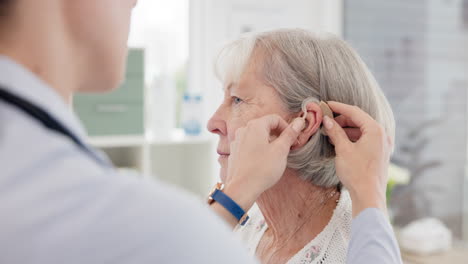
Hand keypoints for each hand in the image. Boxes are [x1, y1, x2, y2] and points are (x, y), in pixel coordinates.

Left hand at [224, 115, 304, 210]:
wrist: (242, 188)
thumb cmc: (262, 169)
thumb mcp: (281, 150)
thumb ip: (290, 134)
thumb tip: (299, 121)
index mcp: (255, 126)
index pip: (275, 119)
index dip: (287, 128)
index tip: (293, 140)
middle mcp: (243, 130)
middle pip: (265, 126)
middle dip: (278, 135)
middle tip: (287, 148)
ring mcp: (237, 141)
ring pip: (257, 136)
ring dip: (268, 142)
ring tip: (275, 156)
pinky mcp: (234, 152)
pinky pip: (249, 145)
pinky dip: (258, 149)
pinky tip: (263, 162)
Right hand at [323, 101, 392, 216]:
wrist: (368, 195)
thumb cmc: (357, 173)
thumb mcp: (343, 150)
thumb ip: (335, 132)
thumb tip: (327, 120)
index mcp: (375, 130)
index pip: (354, 112)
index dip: (339, 107)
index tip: (326, 105)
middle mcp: (382, 135)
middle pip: (359, 120)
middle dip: (341, 119)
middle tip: (326, 120)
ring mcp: (382, 144)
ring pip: (362, 130)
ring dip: (346, 129)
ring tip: (330, 131)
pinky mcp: (379, 153)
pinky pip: (365, 139)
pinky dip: (352, 138)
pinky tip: (340, 141)